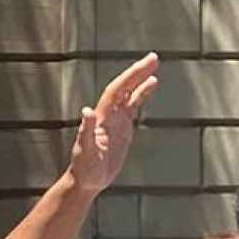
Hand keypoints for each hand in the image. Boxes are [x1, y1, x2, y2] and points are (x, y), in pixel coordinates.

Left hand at [66, 53, 158, 194]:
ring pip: (129, 95)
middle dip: (138, 72)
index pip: (117, 91)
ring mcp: (115, 121)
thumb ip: (85, 130)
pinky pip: (133, 107)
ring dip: (140, 80)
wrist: (86, 180)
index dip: (130, 76)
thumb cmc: (83, 167)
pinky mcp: (122, 129)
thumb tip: (86, 111)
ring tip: (153, 66)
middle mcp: (108, 115)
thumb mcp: (85, 150)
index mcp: (101, 117)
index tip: (145, 64)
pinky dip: (141, 95)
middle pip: (124, 88)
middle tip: (154, 57)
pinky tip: (150, 85)